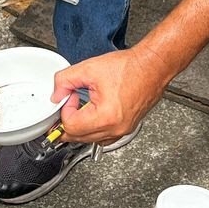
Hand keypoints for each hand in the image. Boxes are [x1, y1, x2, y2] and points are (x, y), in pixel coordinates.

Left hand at [52, 47, 170, 143]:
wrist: (152, 67)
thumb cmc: (130, 68)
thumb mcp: (89, 68)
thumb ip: (65, 80)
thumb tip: (56, 95)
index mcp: (105, 116)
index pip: (70, 126)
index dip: (65, 110)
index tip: (70, 97)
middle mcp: (115, 129)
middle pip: (78, 138)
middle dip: (69, 120)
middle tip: (71, 103)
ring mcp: (122, 131)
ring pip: (89, 140)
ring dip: (80, 126)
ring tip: (82, 106)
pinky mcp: (126, 129)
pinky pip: (102, 137)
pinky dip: (93, 128)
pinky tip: (92, 113)